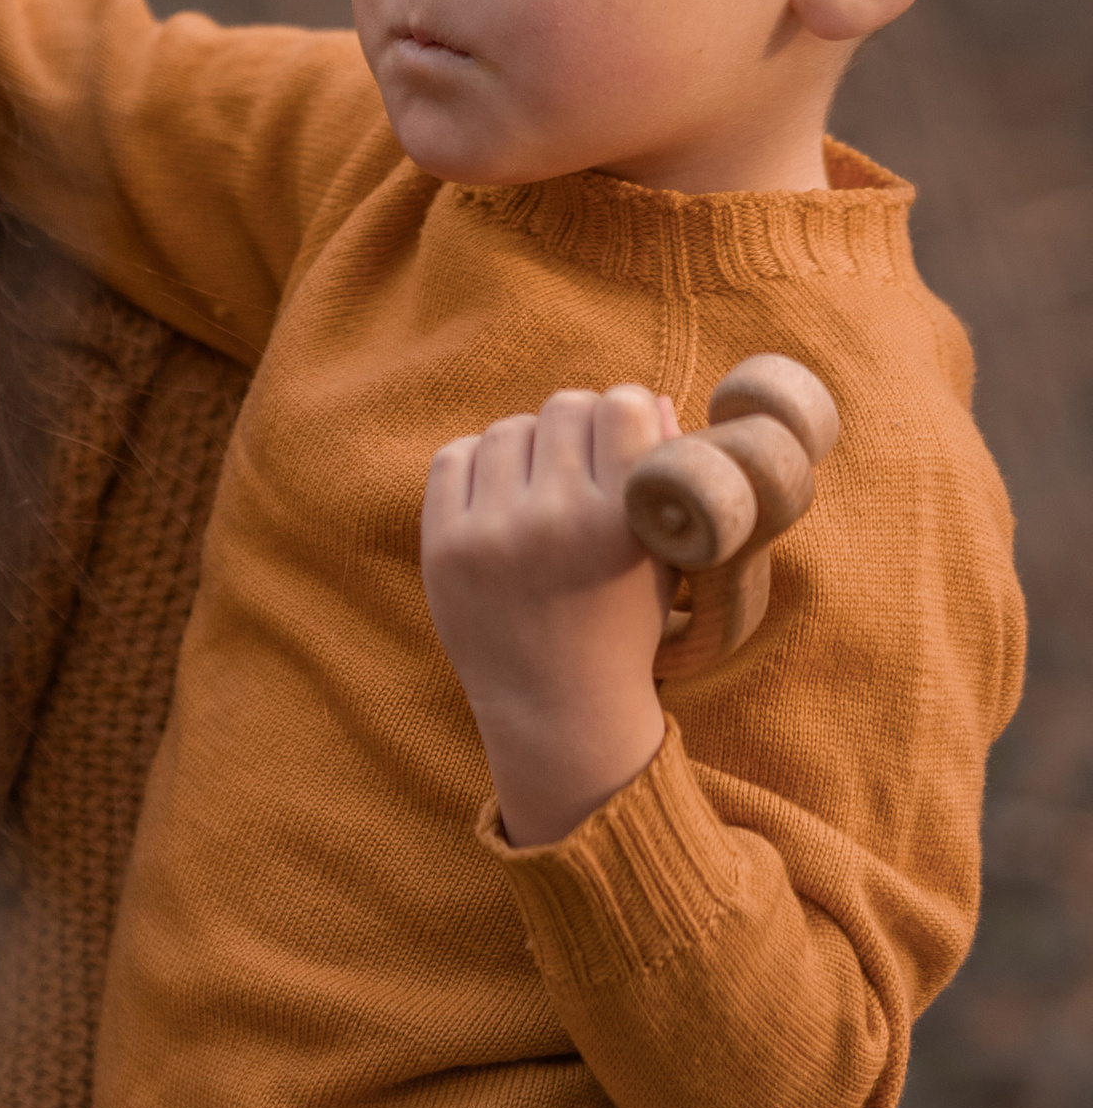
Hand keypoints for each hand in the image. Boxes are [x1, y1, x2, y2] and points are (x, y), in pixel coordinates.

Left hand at [422, 385, 677, 846]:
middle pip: (564, 406)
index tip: (624, 446)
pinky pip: (455, 455)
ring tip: (541, 494)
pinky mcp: (442, 546)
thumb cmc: (624, 626)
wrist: (558, 710)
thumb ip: (663, 476)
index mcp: (623, 520)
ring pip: (509, 429)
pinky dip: (478, 468)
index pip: (622, 403)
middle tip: (581, 472)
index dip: (626, 417)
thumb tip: (646, 397)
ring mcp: (492, 532)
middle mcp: (556, 520)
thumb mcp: (664, 557)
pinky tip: (499, 504)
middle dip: (578, 431)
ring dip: (528, 451)